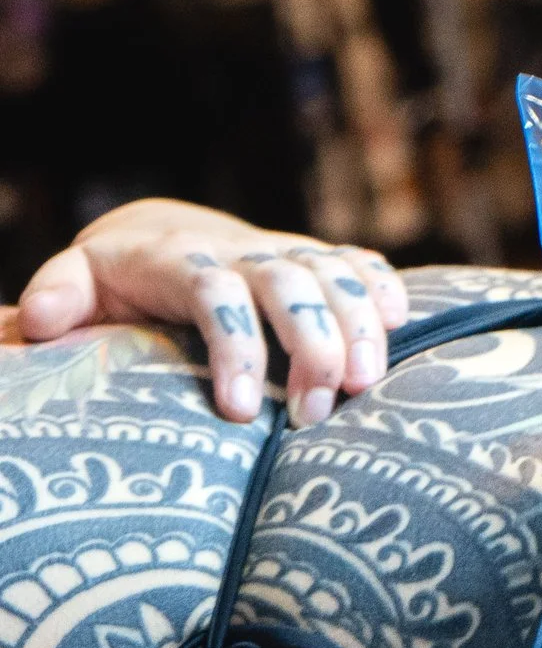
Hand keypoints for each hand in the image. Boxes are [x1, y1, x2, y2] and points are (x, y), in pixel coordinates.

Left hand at [13, 200, 408, 424]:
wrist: (166, 235)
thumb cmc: (117, 279)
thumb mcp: (77, 281)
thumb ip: (57, 292)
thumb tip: (35, 319)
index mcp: (182, 258)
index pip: (217, 293)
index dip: (235, 347)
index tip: (242, 412)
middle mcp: (243, 249)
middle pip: (290, 284)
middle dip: (312, 345)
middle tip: (316, 411)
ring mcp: (285, 250)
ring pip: (333, 275)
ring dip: (358, 325)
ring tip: (365, 385)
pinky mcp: (314, 256)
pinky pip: (358, 261)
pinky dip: (382, 285)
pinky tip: (399, 321)